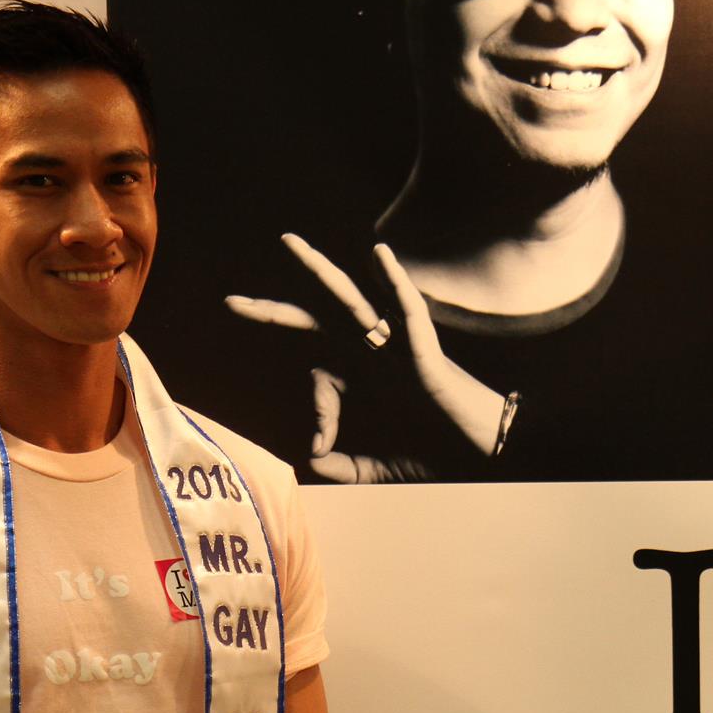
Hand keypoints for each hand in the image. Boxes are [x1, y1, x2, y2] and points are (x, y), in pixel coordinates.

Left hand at [226, 237, 504, 480]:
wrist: (480, 457)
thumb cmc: (437, 456)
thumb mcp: (377, 468)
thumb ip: (343, 466)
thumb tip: (308, 460)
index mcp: (361, 380)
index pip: (319, 379)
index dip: (318, 414)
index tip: (321, 447)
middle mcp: (373, 356)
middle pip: (317, 321)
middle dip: (275, 312)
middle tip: (232, 302)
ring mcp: (397, 348)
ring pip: (351, 301)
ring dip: (319, 273)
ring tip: (288, 244)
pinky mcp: (425, 349)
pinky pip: (408, 309)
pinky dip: (395, 281)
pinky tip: (379, 255)